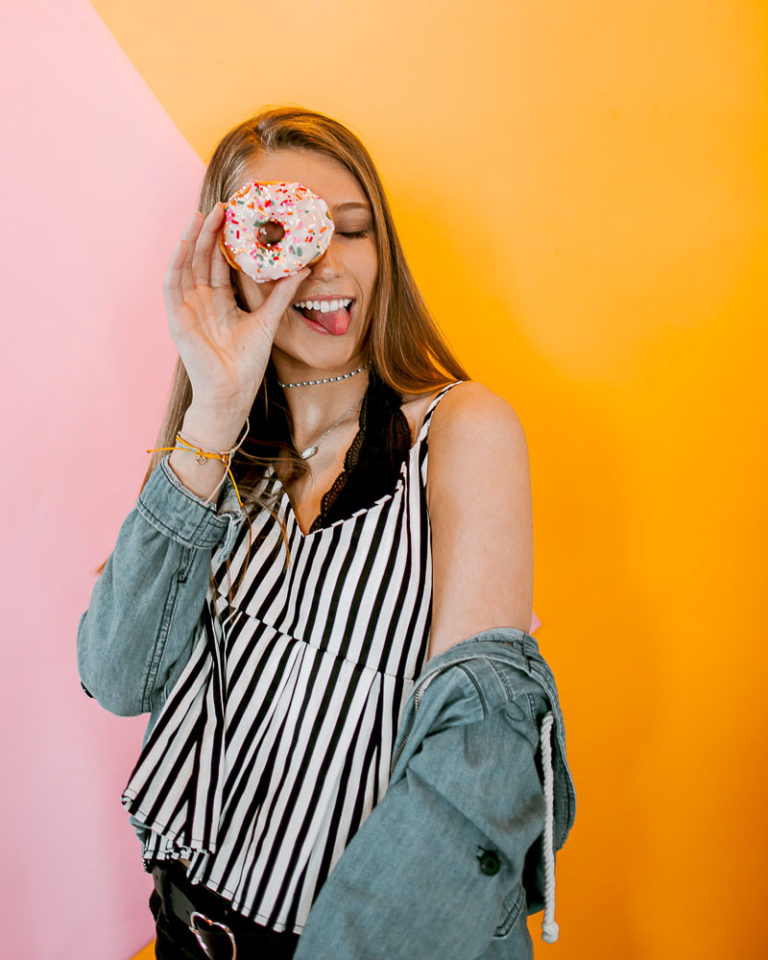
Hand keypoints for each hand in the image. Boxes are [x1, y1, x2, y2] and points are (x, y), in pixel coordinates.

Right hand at [163, 203, 308, 411]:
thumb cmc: (247, 363)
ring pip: (186, 265)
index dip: (224, 239)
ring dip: (192, 240)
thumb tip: (303, 269)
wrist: (232, 391)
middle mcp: (201, 301)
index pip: (218, 263)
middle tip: (221, 206)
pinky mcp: (177, 318)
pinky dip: (176, 264)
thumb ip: (282, 294)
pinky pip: (172, 286)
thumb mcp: (268, 321)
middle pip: (202, 258)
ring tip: (202, 215)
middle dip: (209, 231)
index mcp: (220, 301)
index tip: (235, 216)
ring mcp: (187, 308)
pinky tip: (185, 245)